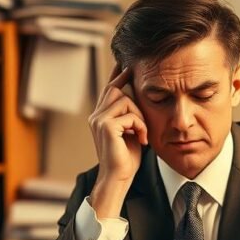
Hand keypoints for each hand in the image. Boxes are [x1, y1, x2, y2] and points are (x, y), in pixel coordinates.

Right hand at [88, 65, 148, 185]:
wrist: (119, 177)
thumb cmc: (127, 158)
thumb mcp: (131, 132)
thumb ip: (131, 116)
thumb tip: (139, 99)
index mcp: (101, 116)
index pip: (109, 89)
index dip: (118, 75)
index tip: (126, 62)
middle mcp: (96, 115)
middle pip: (115, 88)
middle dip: (132, 90)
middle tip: (141, 94)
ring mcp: (98, 120)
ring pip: (125, 100)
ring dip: (140, 117)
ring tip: (142, 133)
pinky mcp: (105, 126)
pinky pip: (130, 115)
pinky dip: (141, 126)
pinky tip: (142, 139)